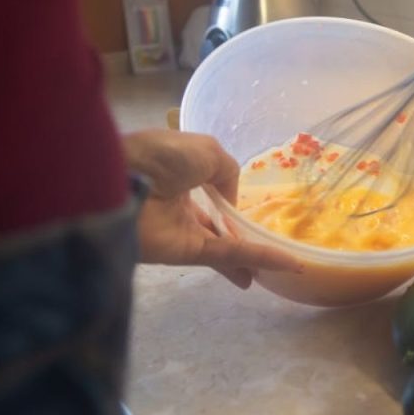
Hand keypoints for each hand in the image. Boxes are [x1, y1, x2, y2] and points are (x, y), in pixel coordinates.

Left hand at [123, 130, 302, 288]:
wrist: (124, 181)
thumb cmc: (161, 156)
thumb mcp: (206, 149)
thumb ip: (227, 172)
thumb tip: (233, 201)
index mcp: (180, 172)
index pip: (209, 188)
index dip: (229, 196)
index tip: (250, 205)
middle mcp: (180, 203)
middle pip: (217, 222)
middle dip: (240, 233)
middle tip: (272, 242)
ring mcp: (182, 230)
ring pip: (226, 243)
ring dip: (256, 254)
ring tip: (288, 265)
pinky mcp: (185, 253)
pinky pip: (226, 254)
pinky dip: (256, 257)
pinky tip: (285, 263)